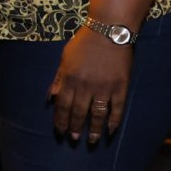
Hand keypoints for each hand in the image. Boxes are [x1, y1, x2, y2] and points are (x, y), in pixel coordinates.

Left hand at [48, 28, 133, 143]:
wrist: (109, 30)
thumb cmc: (84, 43)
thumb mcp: (64, 59)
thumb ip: (58, 80)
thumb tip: (50, 99)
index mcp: (69, 79)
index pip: (63, 106)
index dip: (61, 120)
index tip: (61, 131)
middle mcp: (85, 86)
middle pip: (79, 113)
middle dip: (75, 128)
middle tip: (74, 139)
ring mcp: (104, 87)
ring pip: (97, 114)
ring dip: (94, 129)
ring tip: (92, 140)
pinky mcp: (120, 86)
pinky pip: (117, 108)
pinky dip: (114, 121)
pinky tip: (111, 131)